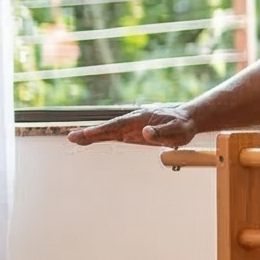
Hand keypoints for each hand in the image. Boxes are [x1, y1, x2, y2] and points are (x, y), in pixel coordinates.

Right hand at [68, 106, 197, 147]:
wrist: (186, 120)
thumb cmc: (182, 125)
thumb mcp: (177, 129)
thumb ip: (162, 132)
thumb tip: (145, 133)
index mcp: (141, 118)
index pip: (119, 125)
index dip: (104, 129)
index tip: (90, 133)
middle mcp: (132, 121)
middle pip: (109, 128)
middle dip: (91, 133)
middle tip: (72, 137)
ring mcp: (130, 128)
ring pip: (108, 132)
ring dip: (91, 136)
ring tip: (73, 139)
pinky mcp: (130, 134)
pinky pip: (112, 136)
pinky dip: (99, 138)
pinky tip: (86, 140)